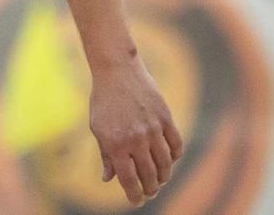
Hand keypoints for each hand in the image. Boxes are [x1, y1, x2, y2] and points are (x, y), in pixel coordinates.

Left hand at [89, 56, 183, 206]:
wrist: (117, 70)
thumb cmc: (103, 100)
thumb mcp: (98, 128)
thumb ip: (105, 155)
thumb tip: (108, 179)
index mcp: (116, 144)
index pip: (129, 180)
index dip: (134, 195)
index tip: (136, 202)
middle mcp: (136, 140)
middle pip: (149, 175)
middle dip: (150, 189)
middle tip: (150, 192)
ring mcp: (153, 129)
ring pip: (165, 163)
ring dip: (163, 176)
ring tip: (159, 180)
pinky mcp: (166, 118)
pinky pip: (176, 145)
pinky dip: (174, 156)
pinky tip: (170, 160)